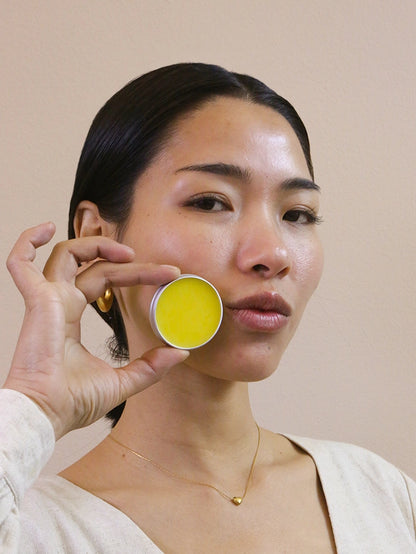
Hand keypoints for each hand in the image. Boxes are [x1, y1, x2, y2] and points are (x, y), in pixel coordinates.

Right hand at [4, 222, 188, 438]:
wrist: (47, 415)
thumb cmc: (72, 402)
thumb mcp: (122, 381)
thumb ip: (150, 367)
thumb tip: (181, 353)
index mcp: (73, 314)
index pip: (106, 279)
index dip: (137, 273)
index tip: (169, 275)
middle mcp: (60, 301)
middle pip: (96, 265)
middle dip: (133, 264)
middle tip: (165, 270)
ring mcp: (46, 299)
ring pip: (67, 254)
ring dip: (96, 244)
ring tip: (128, 254)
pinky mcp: (35, 301)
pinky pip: (20, 264)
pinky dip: (27, 243)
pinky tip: (45, 228)